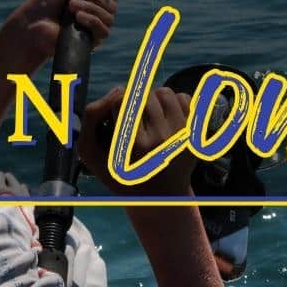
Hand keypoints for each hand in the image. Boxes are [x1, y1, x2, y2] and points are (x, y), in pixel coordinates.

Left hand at [0, 0, 117, 71]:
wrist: (32, 23)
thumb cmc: (45, 1)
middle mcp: (95, 14)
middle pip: (112, 5)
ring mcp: (93, 29)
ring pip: (109, 18)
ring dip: (91, 8)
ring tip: (71, 7)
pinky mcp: (90, 42)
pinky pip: (103, 31)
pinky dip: (92, 21)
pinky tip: (78, 18)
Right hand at [78, 86, 195, 196]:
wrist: (159, 196)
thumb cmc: (121, 174)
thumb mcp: (93, 154)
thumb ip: (92, 118)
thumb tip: (117, 90)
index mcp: (133, 145)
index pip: (122, 99)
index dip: (117, 102)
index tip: (117, 114)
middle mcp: (159, 139)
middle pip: (144, 93)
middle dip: (136, 100)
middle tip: (135, 117)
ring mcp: (180, 135)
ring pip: (164, 92)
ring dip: (154, 99)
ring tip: (150, 116)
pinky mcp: (194, 133)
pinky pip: (183, 98)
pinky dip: (173, 103)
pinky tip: (166, 119)